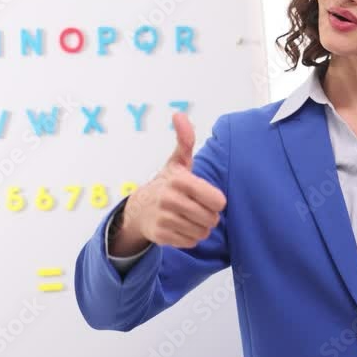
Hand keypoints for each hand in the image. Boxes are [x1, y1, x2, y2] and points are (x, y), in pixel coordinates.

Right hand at [117, 113, 226, 250]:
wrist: (139, 208)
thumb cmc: (167, 183)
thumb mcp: (177, 161)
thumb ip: (184, 140)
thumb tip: (178, 114)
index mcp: (180, 180)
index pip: (217, 201)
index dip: (216, 201)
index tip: (206, 197)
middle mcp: (170, 199)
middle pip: (211, 218)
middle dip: (208, 216)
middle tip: (197, 208)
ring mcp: (164, 219)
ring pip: (202, 232)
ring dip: (200, 227)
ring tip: (188, 217)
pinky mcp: (161, 236)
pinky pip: (191, 242)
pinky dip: (189, 237)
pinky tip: (180, 227)